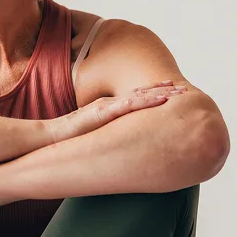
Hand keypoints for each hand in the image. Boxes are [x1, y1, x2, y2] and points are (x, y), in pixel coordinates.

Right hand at [44, 81, 186, 143]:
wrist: (50, 137)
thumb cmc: (69, 138)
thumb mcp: (93, 135)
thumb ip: (106, 135)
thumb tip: (119, 146)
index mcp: (108, 108)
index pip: (136, 98)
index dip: (156, 94)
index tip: (173, 93)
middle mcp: (110, 104)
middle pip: (143, 94)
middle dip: (165, 90)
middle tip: (186, 90)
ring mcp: (107, 106)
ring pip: (141, 96)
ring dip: (162, 93)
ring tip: (181, 92)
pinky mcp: (103, 112)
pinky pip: (130, 105)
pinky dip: (148, 100)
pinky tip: (162, 99)